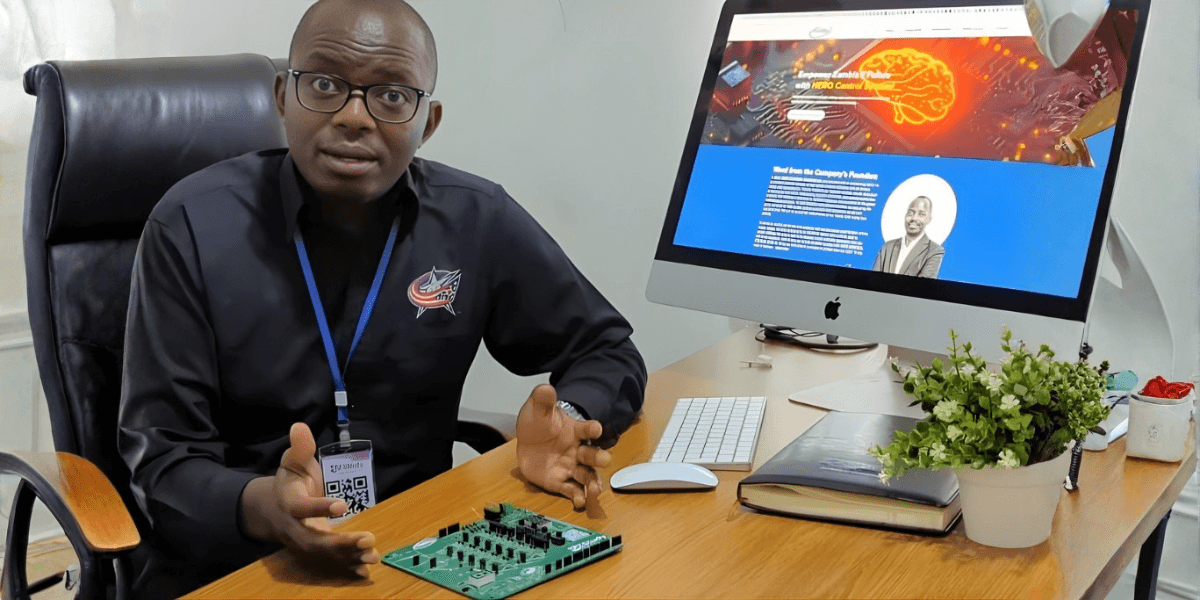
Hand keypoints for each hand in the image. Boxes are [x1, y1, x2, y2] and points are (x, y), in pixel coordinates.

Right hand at [240, 422, 378, 576]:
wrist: (272, 508)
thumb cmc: (289, 482)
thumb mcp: (292, 461)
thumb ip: (300, 448)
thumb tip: (300, 427)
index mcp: (289, 502)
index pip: (302, 508)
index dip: (321, 507)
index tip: (343, 504)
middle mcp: (294, 527)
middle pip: (313, 540)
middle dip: (339, 543)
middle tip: (367, 539)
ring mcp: (302, 542)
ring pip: (322, 555)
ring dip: (347, 557)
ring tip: (372, 554)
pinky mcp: (312, 552)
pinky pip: (327, 563)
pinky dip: (345, 567)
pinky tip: (365, 569)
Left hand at [516, 384, 611, 508]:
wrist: (528, 442)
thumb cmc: (539, 424)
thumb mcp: (537, 410)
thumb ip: (543, 401)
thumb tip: (545, 389)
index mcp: (575, 430)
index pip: (587, 428)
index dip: (592, 428)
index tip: (597, 428)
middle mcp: (578, 450)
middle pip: (592, 455)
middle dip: (599, 458)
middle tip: (605, 460)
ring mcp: (571, 467)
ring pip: (586, 476)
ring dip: (592, 483)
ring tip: (595, 491)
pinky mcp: (561, 481)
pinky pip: (571, 490)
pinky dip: (577, 496)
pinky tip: (580, 501)